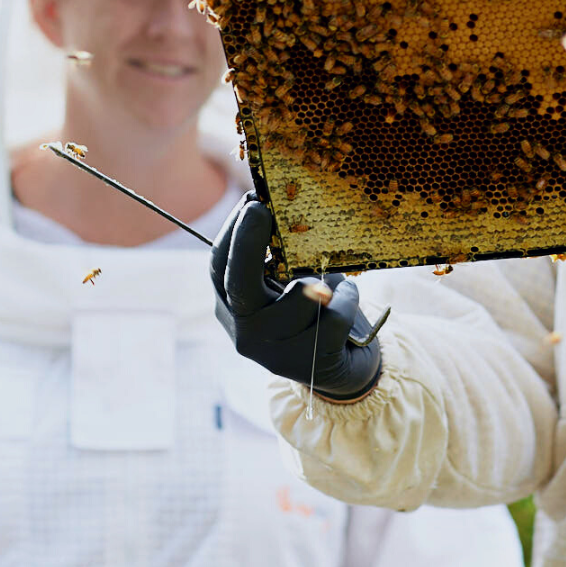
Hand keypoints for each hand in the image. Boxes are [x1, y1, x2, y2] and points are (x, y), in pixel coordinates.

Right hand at [210, 193, 386, 400]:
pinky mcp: (308, 365)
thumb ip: (281, 258)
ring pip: (298, 299)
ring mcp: (274, 352)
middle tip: (261, 210)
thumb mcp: (289, 283)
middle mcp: (245, 330)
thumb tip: (282, 207)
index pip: (219, 267)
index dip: (232, 232)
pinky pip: (333, 317)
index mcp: (235, 306)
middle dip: (249, 243)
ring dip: (323, 278)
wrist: (343, 366)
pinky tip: (346, 298)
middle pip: (239, 284)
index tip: (251, 200)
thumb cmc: (314, 311)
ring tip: (332, 278)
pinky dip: (347, 299)